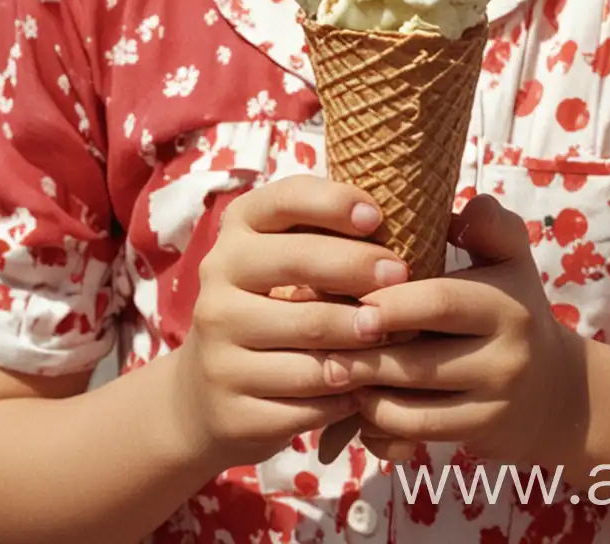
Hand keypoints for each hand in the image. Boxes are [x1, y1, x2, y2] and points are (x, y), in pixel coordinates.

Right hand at [164, 177, 406, 474]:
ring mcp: (218, 350)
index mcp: (235, 236)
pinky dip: (345, 394)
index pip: (284, 201)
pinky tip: (365, 388)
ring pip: (311, 339)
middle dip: (359, 267)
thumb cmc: (270, 309)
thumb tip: (397, 223)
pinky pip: (307, 401)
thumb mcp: (283, 261)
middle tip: (402, 275)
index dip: (333, 202)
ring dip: (362, 338)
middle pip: (298, 265)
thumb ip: (325, 237)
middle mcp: (216, 285)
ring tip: (393, 334)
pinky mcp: (233, 410)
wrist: (207, 397)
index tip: (376, 217)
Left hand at [323, 194, 585, 466]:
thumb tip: (458, 212)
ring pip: (412, 407)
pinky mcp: (478, 436)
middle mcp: (506, 356)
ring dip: (365, 392)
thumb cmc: (513, 307)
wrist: (556, 391)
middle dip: (365, 354)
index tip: (349, 296)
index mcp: (507, 302)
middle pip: (419, 361)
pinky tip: (358, 403)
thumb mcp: (512, 259)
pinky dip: (380, 423)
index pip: (440, 302)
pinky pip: (416, 435)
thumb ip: (490, 224)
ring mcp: (493, 403)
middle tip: (322, 341)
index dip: (390, 303)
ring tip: (331, 371)